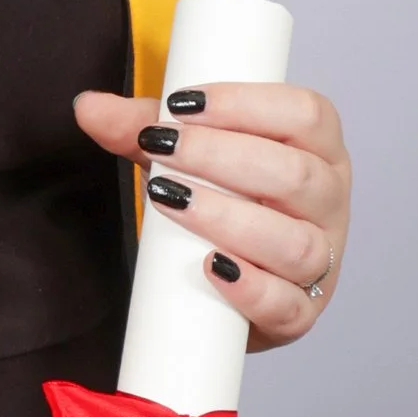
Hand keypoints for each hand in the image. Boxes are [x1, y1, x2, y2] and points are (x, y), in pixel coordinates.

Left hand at [75, 78, 350, 351]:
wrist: (225, 281)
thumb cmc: (221, 199)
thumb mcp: (183, 156)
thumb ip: (139, 128)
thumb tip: (88, 107)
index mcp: (318, 148)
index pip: (306, 114)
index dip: (245, 104)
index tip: (180, 106)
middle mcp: (330, 201)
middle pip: (297, 174)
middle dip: (222, 157)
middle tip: (161, 149)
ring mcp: (323, 260)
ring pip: (296, 242)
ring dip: (229, 219)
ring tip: (169, 201)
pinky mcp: (301, 312)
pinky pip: (289, 305)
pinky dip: (250, 288)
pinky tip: (211, 266)